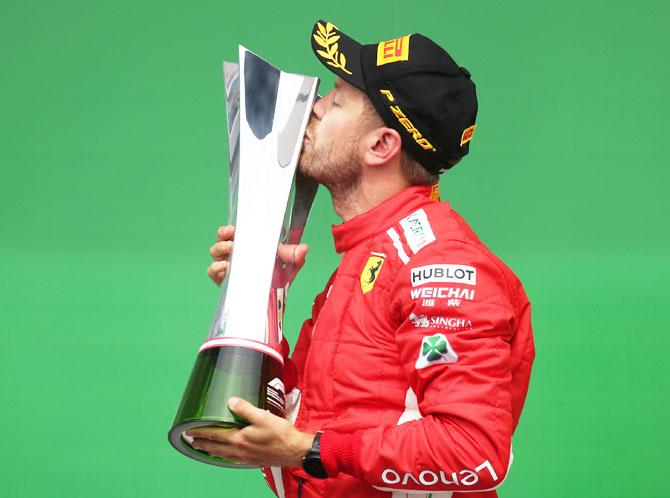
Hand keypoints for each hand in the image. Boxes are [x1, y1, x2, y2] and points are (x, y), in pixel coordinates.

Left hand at [185, 397, 313, 466]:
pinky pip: (233, 459)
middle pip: (216, 447)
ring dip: (212, 451)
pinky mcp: (252, 460)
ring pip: (223, 455)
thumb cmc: (280, 434)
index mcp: (240, 439)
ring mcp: (246, 457)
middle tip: (191, 441)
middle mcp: (240, 450)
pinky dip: (224, 457)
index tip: (190, 431)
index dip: (201, 433)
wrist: (294, 450)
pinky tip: (226, 455)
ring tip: (205, 449)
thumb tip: (231, 401)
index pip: (215, 435)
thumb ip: (245, 409)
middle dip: (203, 444)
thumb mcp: (263, 416)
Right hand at [207, 225, 308, 285]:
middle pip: (221, 239)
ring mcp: (228, 267)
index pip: (235, 232)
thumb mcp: (290, 265)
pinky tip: (226, 267)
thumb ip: (295, 255)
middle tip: (231, 239)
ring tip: (230, 250)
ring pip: (215, 253)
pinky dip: (216, 267)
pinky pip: (212, 271)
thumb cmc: (279, 279)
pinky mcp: (224, 281)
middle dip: (223, 236)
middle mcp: (236, 255)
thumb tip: (304, 248)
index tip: (233, 229)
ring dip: (219, 249)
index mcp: (249, 246)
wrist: (275, 303)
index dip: (230, 228)